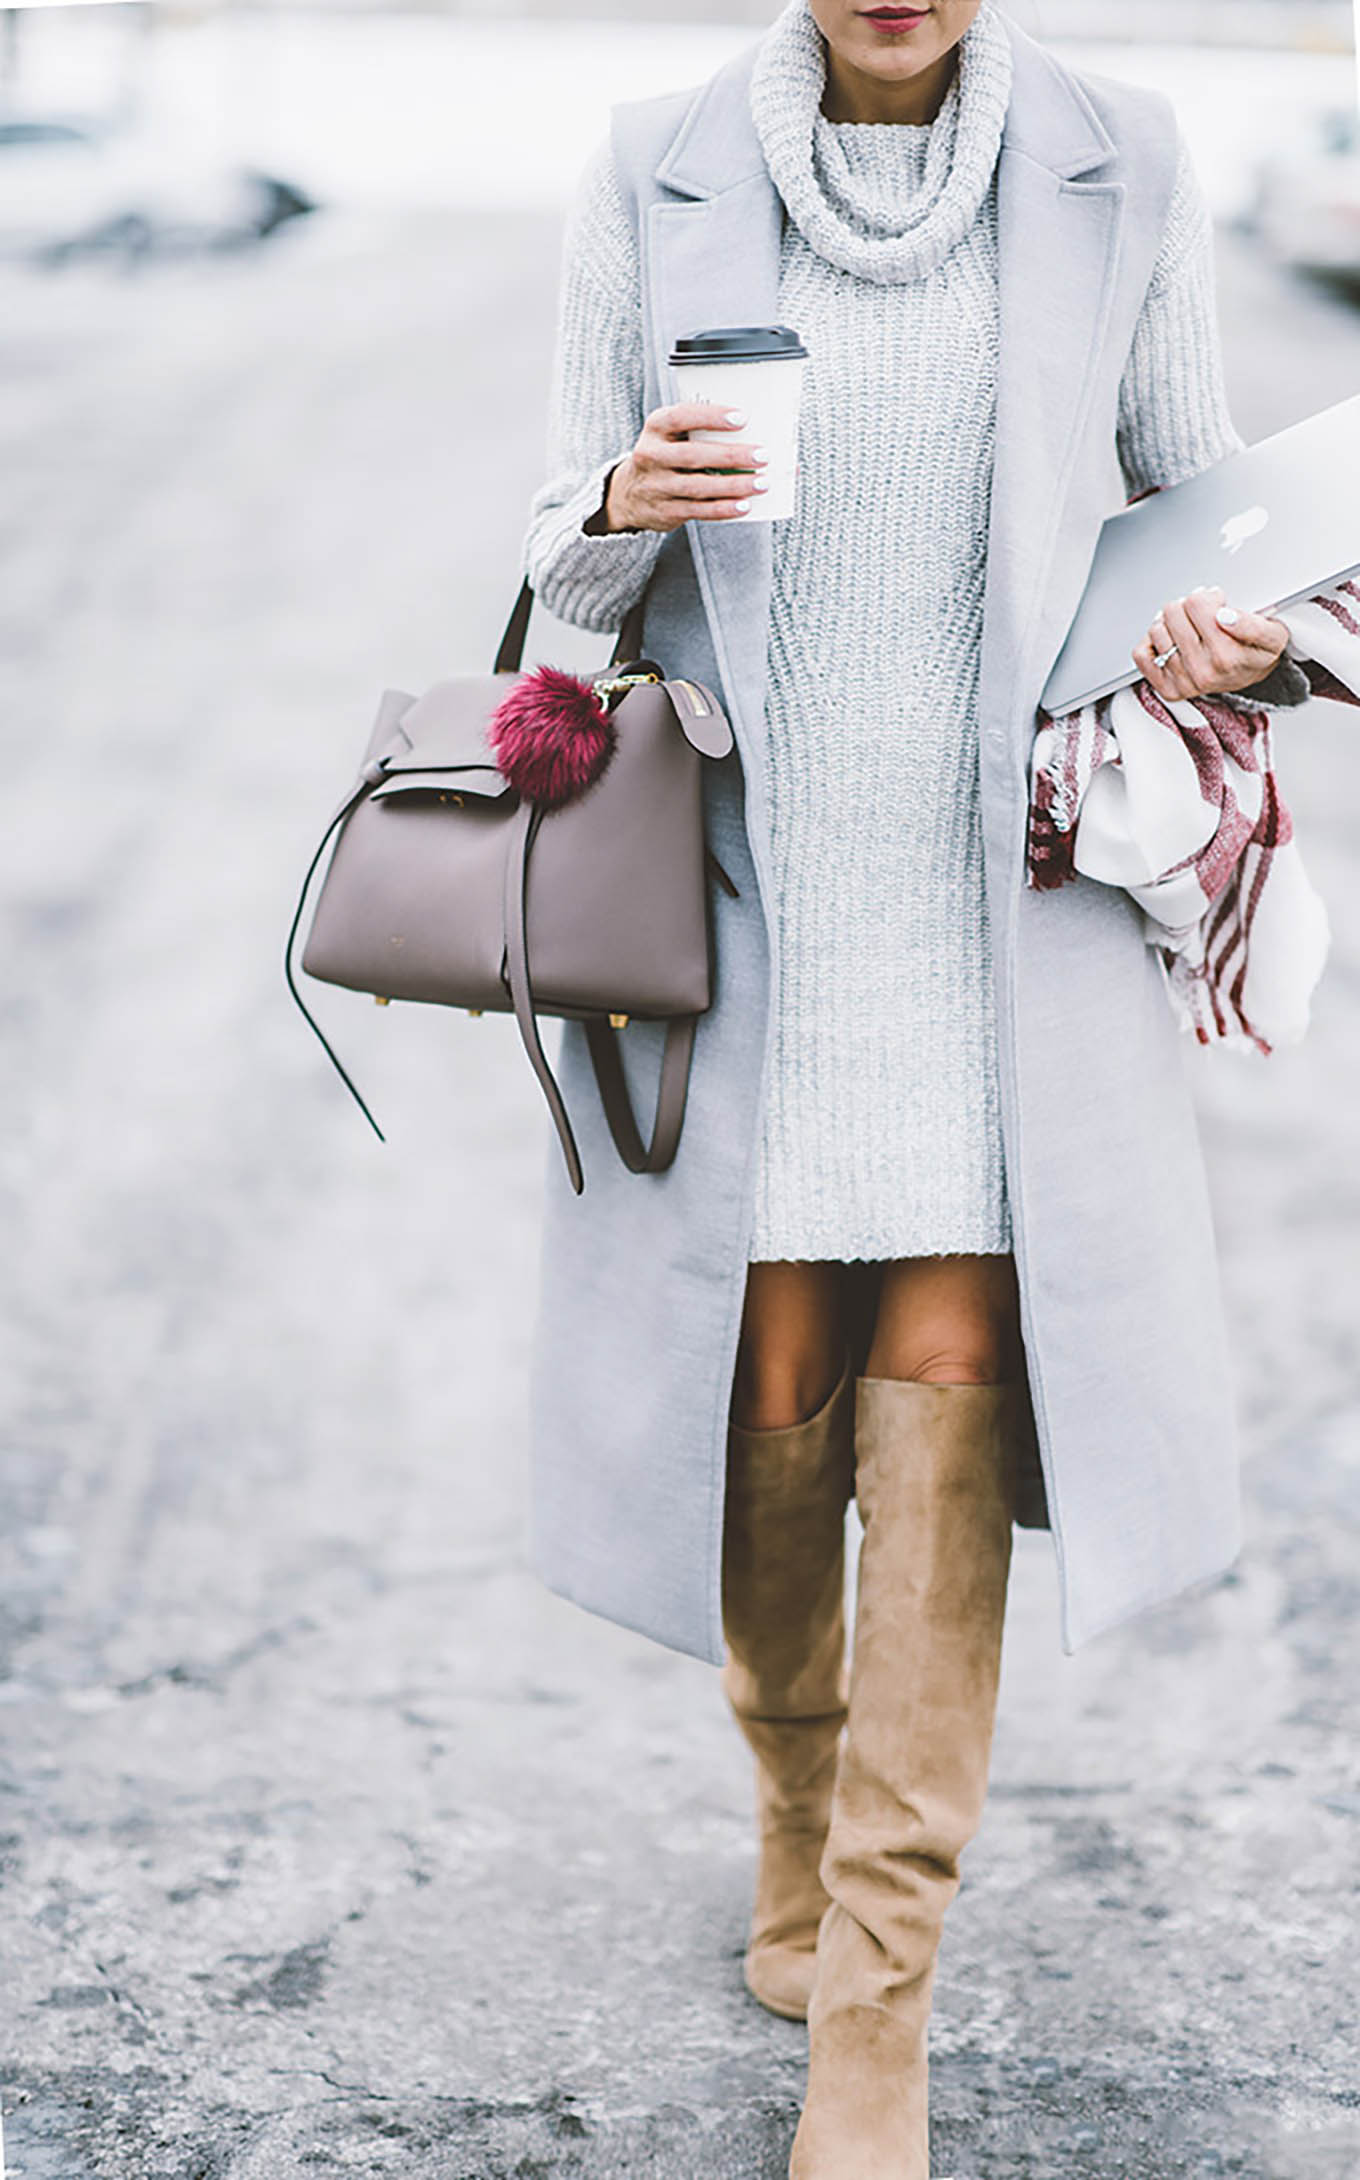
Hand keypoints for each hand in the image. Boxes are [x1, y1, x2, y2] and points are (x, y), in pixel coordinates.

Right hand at [598, 402, 768, 532]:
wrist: (628, 494)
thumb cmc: (664, 456)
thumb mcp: (669, 435)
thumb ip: (697, 431)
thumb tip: (749, 433)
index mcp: (655, 428)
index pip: (680, 417)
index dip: (711, 417)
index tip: (741, 418)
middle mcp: (651, 456)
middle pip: (693, 455)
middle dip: (731, 456)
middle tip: (761, 455)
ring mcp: (657, 486)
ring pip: (698, 487)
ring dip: (733, 485)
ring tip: (761, 483)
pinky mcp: (665, 512)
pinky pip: (699, 510)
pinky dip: (723, 509)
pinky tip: (743, 505)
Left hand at [1133, 585, 1289, 705]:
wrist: (1249, 677)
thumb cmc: (1256, 652)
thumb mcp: (1272, 634)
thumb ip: (1253, 624)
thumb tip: (1224, 616)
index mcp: (1227, 656)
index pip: (1198, 605)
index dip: (1210, 598)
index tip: (1219, 604)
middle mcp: (1203, 672)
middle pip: (1174, 611)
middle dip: (1190, 606)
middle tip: (1204, 615)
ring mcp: (1183, 681)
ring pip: (1157, 629)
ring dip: (1171, 623)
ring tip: (1189, 628)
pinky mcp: (1168, 687)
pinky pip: (1142, 654)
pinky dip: (1152, 642)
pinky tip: (1171, 640)